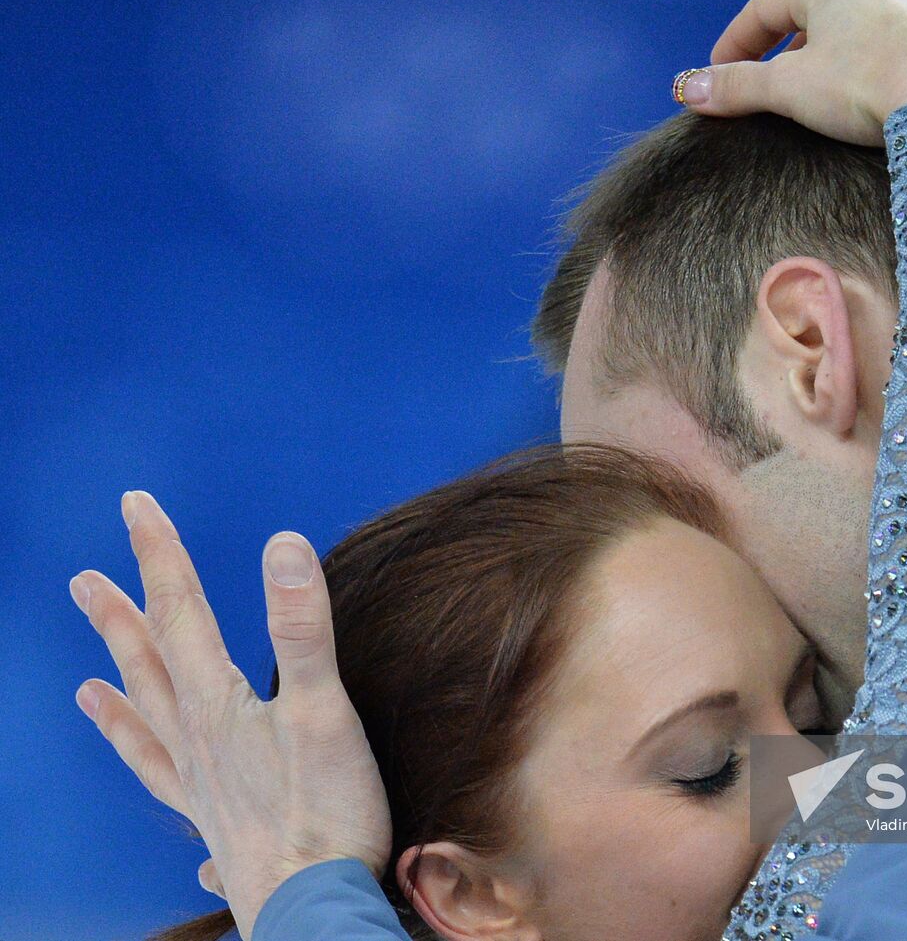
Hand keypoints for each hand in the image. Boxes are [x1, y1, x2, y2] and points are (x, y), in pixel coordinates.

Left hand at [70, 490, 392, 937]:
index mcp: (216, 704)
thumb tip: (283, 544)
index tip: (135, 503)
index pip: (181, 611)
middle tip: (83, 581)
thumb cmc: (326, 812)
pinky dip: (155, 783)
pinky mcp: (218, 826)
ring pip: (145, 731)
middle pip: (148, 666)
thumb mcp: (322, 709)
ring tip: (84, 688)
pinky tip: (160, 789)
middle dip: (120, 616)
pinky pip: (168, 794)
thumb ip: (302, 627)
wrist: (316, 909)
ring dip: (116, 699)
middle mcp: (195, 742)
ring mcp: (201, 788)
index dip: (159, 553)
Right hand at [672, 0, 906, 145]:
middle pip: (811, 16)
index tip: (718, 71)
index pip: (767, 5)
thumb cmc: (869, 85)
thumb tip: (690, 90)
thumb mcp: (789, 89)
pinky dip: (862, 76)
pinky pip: (886, 57)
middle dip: (781, 50)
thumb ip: (738, 87)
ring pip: (853, 35)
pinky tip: (863, 106)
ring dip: (825, 61)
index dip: (736, 39)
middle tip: (764, 86)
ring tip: (813, 96)